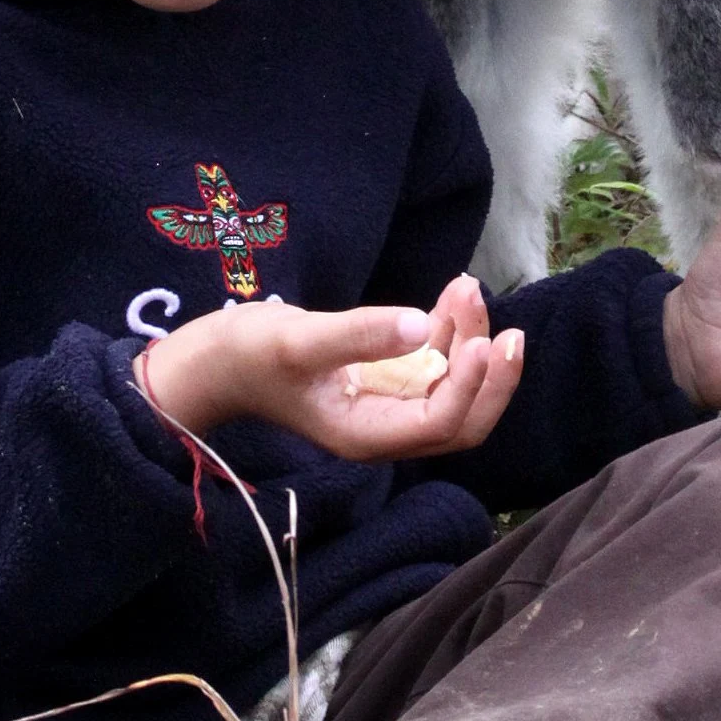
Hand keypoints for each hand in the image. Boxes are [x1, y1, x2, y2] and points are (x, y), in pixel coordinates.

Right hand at [137, 273, 523, 460]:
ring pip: (451, 386)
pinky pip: (431, 363)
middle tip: (508, 330)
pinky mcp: (380, 377)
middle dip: (490, 378)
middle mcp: (383, 427)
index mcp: (366, 434)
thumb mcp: (299, 340)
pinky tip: (452, 292)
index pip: (440, 423)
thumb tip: (420, 325)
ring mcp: (384, 403)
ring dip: (469, 341)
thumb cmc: (246, 354)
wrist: (211, 359)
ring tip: (465, 286)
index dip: (469, 386)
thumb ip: (360, 334)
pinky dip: (449, 332)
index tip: (482, 338)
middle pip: (461, 421)